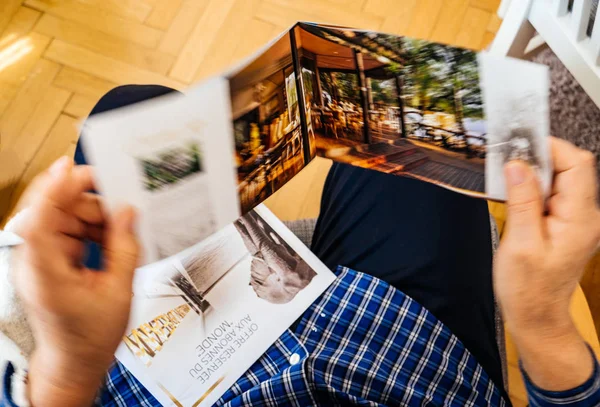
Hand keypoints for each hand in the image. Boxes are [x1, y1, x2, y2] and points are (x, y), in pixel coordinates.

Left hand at [12, 157, 139, 406]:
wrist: (75, 361)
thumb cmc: (90, 336)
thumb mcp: (118, 292)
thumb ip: (124, 249)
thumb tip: (127, 214)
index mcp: (45, 271)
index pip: (40, 219)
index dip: (53, 189)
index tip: (71, 166)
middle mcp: (35, 260)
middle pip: (55, 211)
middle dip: (89, 204)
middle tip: (121, 205)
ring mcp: (40, 259)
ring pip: (64, 218)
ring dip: (94, 218)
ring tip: (121, 232)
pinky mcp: (49, 260)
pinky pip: (68, 230)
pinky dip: (91, 230)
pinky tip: (111, 240)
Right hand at [494, 137, 599, 389]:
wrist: (535, 316)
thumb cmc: (527, 288)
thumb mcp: (520, 244)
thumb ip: (523, 201)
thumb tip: (518, 163)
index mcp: (580, 218)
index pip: (577, 165)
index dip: (551, 147)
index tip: (519, 145)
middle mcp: (584, 215)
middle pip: (570, 169)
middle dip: (539, 158)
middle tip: (506, 159)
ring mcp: (575, 220)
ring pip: (558, 180)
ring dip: (533, 173)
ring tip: (506, 177)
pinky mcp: (562, 225)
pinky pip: (551, 196)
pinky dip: (531, 188)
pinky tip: (513, 194)